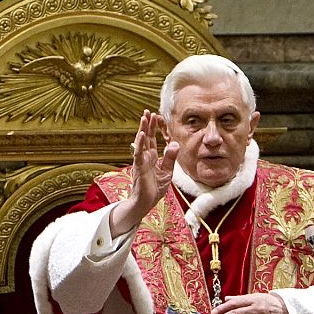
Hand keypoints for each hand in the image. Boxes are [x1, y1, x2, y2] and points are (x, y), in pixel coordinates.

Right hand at [110, 109, 178, 236]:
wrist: (146, 202)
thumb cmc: (154, 188)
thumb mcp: (167, 171)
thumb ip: (170, 157)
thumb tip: (175, 143)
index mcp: (151, 157)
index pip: (152, 139)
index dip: (154, 128)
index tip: (156, 117)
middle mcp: (145, 157)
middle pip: (146, 137)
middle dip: (147, 124)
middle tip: (148, 111)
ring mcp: (141, 161)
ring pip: (141, 142)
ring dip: (143, 129)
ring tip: (144, 117)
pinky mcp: (139, 167)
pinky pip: (139, 153)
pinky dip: (140, 143)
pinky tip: (142, 133)